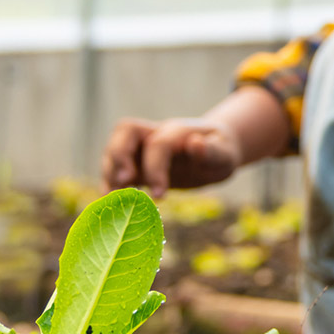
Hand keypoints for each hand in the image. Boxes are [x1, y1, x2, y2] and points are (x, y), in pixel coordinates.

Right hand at [101, 117, 243, 196]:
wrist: (215, 149)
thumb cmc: (221, 153)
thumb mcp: (225, 155)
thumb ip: (212, 152)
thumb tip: (196, 143)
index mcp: (178, 131)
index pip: (159, 144)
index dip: (156, 168)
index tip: (160, 196)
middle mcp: (155, 133)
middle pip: (125, 130)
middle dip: (119, 155)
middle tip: (124, 183)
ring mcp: (142, 147)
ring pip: (114, 147)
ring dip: (109, 171)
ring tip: (111, 198)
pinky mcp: (136, 163)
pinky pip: (114, 167)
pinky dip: (108, 182)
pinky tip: (110, 202)